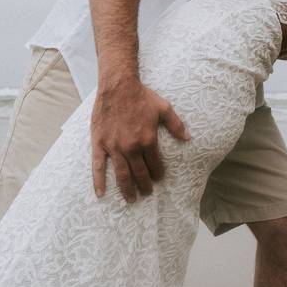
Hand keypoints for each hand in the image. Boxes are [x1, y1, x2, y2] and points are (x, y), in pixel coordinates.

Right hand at [90, 78, 190, 202]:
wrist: (118, 86)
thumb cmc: (142, 96)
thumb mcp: (164, 108)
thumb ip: (176, 125)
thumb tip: (188, 138)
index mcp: (148, 140)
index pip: (155, 164)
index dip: (158, 173)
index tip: (159, 179)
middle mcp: (131, 147)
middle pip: (139, 173)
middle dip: (144, 185)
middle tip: (147, 193)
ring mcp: (114, 147)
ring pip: (121, 174)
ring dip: (127, 189)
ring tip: (131, 199)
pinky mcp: (99, 144)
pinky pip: (97, 167)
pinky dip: (99, 182)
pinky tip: (101, 194)